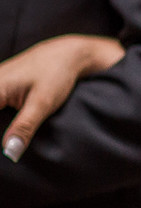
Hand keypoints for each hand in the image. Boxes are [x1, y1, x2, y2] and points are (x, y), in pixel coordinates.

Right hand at [0, 35, 124, 162]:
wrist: (67, 54)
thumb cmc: (56, 74)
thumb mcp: (43, 104)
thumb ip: (24, 128)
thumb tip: (9, 154)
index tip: (5, 149)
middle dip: (0, 128)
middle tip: (12, 145)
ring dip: (1, 125)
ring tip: (16, 135)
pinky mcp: (0, 85)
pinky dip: (2, 118)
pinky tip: (10, 128)